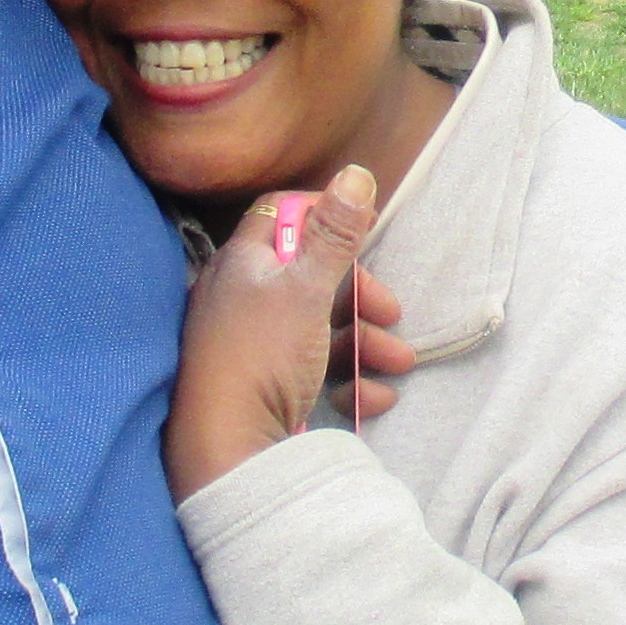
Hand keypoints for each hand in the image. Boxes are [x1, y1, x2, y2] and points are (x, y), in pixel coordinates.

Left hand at [166, 166, 377, 502]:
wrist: (227, 452)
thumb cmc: (261, 357)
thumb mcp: (306, 290)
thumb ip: (334, 235)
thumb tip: (355, 172)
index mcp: (243, 264)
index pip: (281, 216)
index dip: (323, 217)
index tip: (364, 231)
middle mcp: (242, 299)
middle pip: (312, 278)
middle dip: (361, 298)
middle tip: (391, 314)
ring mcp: (252, 346)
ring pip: (320, 329)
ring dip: (367, 343)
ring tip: (398, 364)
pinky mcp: (265, 388)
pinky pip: (314, 372)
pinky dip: (348, 380)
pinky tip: (372, 397)